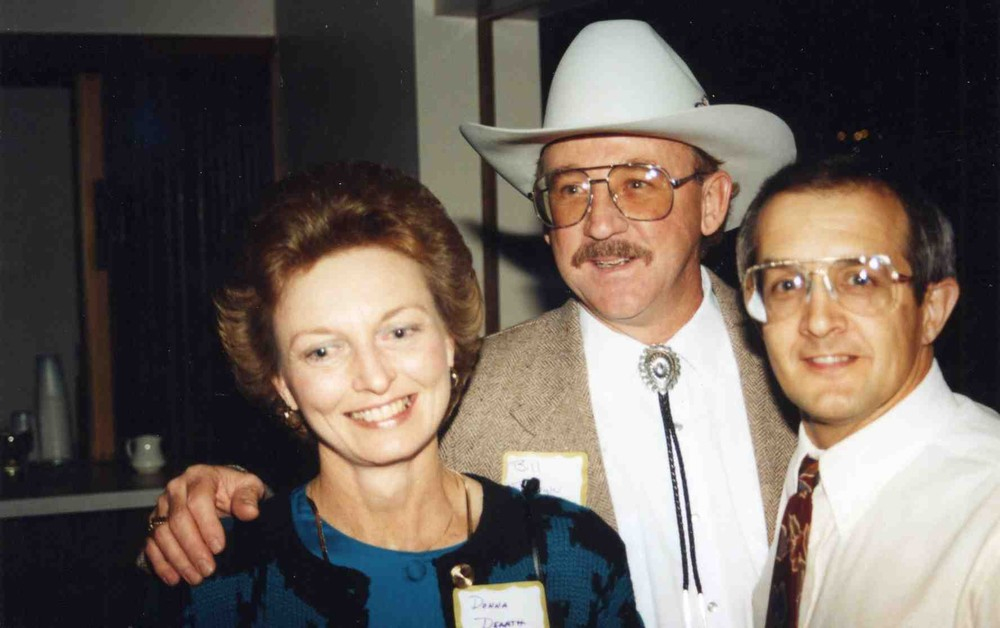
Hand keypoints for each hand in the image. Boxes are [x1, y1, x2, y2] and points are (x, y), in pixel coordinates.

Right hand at [144, 464, 266, 585]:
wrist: (220, 489)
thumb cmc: (235, 489)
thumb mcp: (249, 487)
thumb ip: (249, 497)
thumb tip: (250, 513)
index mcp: (199, 476)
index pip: (198, 500)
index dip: (207, 526)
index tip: (219, 548)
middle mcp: (175, 489)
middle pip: (178, 520)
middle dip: (193, 548)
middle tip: (208, 569)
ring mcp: (162, 506)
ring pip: (161, 534)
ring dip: (177, 559)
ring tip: (196, 577)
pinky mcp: (154, 523)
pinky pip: (151, 544)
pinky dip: (161, 563)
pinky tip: (174, 578)